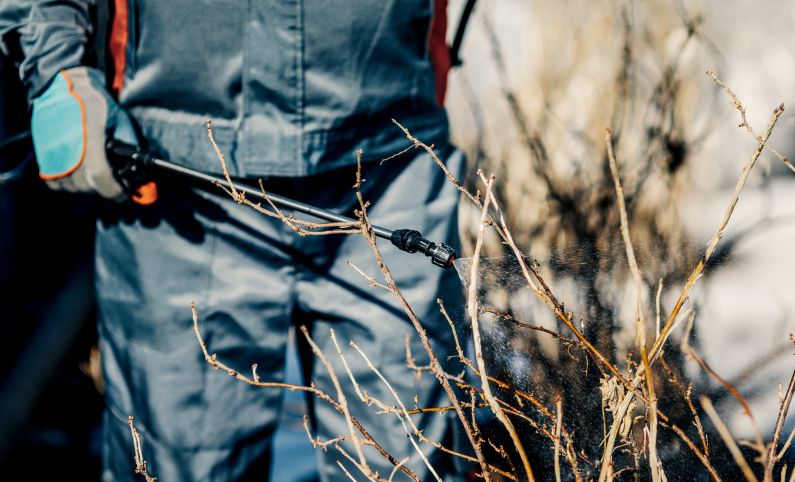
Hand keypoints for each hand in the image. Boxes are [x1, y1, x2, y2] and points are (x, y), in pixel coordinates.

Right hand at [31, 66, 154, 202]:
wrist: (62, 87)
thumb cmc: (96, 103)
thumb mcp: (121, 121)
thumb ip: (131, 146)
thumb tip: (142, 170)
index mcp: (92, 140)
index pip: (101, 178)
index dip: (116, 191)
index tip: (124, 192)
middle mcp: (70, 150)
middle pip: (87, 187)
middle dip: (102, 187)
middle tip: (111, 180)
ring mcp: (53, 153)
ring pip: (71, 186)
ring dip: (85, 186)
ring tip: (94, 175)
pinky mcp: (43, 153)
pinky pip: (54, 181)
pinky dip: (66, 182)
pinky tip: (77, 173)